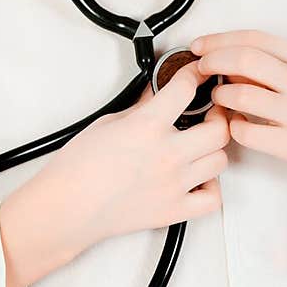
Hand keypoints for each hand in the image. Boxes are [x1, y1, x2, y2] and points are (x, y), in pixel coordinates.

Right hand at [30, 62, 230, 253]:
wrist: (66, 208)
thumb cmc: (76, 169)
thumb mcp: (107, 124)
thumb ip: (140, 108)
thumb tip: (157, 95)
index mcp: (147, 127)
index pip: (186, 89)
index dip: (195, 75)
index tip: (197, 75)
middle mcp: (166, 155)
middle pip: (218, 129)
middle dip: (217, 115)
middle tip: (209, 112)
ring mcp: (174, 184)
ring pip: (220, 161)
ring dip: (213, 150)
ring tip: (200, 146)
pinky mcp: (173, 210)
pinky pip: (212, 198)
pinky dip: (210, 187)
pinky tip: (197, 179)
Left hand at [189, 28, 286, 192]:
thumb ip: (279, 63)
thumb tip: (230, 57)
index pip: (254, 39)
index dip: (220, 40)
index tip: (200, 46)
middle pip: (243, 61)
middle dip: (212, 62)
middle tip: (200, 69)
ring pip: (239, 96)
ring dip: (219, 96)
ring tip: (219, 98)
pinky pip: (245, 132)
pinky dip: (231, 126)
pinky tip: (235, 123)